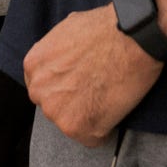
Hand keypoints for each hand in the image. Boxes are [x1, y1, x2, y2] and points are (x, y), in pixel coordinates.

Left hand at [23, 4, 162, 146]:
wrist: (133, 36)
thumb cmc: (106, 27)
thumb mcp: (67, 28)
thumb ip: (57, 51)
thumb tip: (64, 60)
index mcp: (34, 65)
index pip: (43, 85)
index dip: (64, 85)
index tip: (79, 83)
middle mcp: (40, 90)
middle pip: (55, 105)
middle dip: (73, 101)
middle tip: (96, 89)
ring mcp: (57, 112)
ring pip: (72, 123)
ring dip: (89, 115)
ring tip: (109, 97)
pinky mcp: (78, 128)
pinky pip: (92, 139)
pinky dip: (105, 130)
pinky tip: (116, 110)